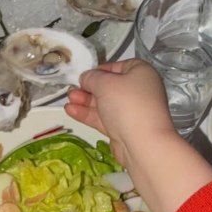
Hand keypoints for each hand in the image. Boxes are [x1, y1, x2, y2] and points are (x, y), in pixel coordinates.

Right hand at [65, 59, 211, 211]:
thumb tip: (86, 77)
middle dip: (89, 88)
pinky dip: (88, 114)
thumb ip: (92, 78)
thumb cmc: (127, 105)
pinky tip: (71, 111)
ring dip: (86, 101)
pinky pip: (104, 118)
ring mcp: (131, 112)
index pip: (118, 67)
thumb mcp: (105, 84)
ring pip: (105, 104)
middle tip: (73, 89)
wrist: (143, 144)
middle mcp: (138, 91)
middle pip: (110, 87)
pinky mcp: (123, 129)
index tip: (86, 75)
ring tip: (69, 100)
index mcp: (141, 73)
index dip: (101, 70)